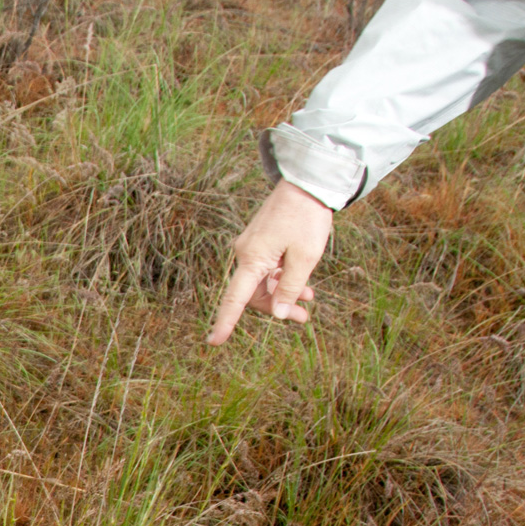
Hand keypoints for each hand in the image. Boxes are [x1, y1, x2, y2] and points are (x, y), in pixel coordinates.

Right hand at [206, 180, 333, 345]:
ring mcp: (252, 247)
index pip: (235, 298)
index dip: (226, 321)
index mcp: (252, 259)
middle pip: (252, 294)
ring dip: (283, 293)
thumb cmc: (307, 219)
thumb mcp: (305, 257)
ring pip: (261, 282)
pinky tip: (303, 282)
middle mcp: (246, 254)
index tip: (214, 342)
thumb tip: (280, 314)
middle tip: (305, 317)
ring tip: (310, 298)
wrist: (307, 184)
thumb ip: (291, 287)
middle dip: (277, 307)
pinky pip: (266, 269)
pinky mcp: (260, 241)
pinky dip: (282, 278)